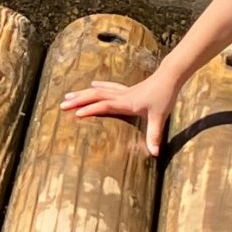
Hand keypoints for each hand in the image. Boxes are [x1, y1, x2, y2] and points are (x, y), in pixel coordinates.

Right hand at [61, 76, 175, 155]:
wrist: (169, 77)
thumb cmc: (163, 97)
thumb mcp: (159, 118)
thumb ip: (154, 136)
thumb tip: (153, 153)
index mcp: (126, 103)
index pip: (104, 106)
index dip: (91, 110)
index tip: (76, 114)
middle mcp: (121, 96)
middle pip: (95, 97)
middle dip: (78, 101)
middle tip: (62, 105)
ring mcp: (122, 92)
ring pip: (98, 91)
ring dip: (82, 94)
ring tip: (68, 96)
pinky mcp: (126, 90)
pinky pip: (108, 87)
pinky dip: (98, 87)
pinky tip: (91, 84)